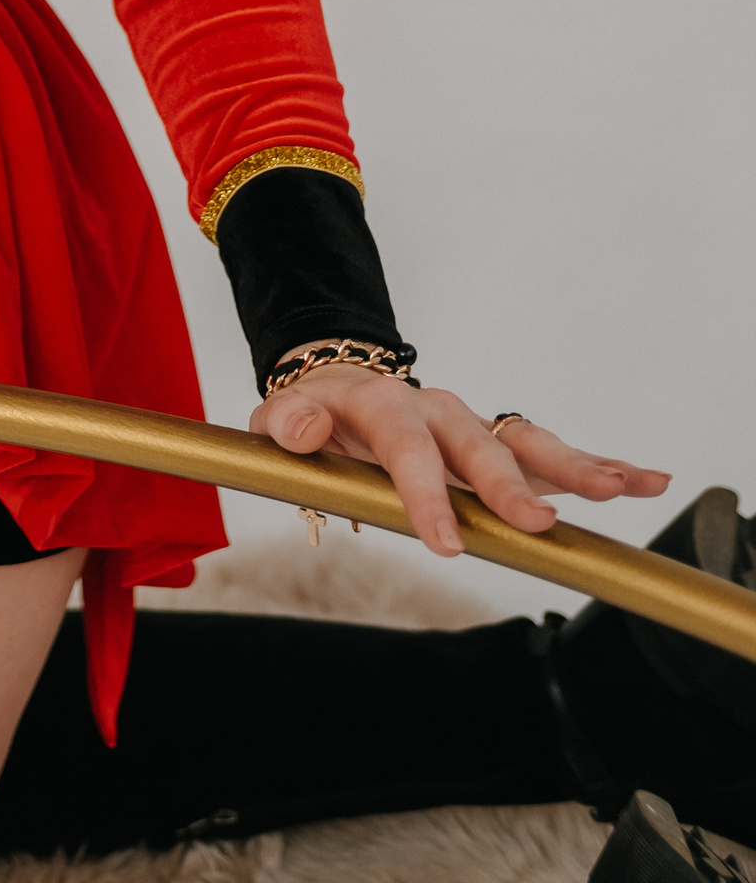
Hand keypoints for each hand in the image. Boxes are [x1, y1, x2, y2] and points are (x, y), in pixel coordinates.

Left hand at [250, 362, 670, 557]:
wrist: (342, 387)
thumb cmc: (316, 415)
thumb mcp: (283, 419)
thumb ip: (287, 425)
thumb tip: (299, 429)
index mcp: (385, 406)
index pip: (406, 448)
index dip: (426, 494)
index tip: (446, 542)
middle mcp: (439, 411)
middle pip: (479, 445)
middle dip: (508, 484)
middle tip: (535, 523)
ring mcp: (475, 427)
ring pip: (528, 443)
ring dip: (575, 466)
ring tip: (624, 488)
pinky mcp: (501, 445)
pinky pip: (552, 453)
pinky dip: (600, 465)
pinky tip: (645, 479)